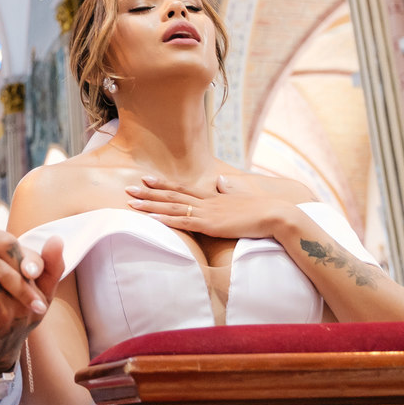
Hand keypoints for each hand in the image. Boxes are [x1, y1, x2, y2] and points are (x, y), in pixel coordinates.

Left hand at [125, 173, 295, 238]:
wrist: (275, 215)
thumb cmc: (262, 210)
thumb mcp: (242, 198)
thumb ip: (229, 190)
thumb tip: (222, 181)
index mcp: (212, 196)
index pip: (182, 189)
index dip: (163, 184)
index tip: (147, 179)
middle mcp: (206, 202)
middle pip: (171, 196)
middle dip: (148, 193)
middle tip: (128, 189)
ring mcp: (207, 213)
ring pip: (172, 208)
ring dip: (150, 206)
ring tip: (131, 202)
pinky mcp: (210, 226)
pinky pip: (183, 222)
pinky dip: (166, 220)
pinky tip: (151, 218)